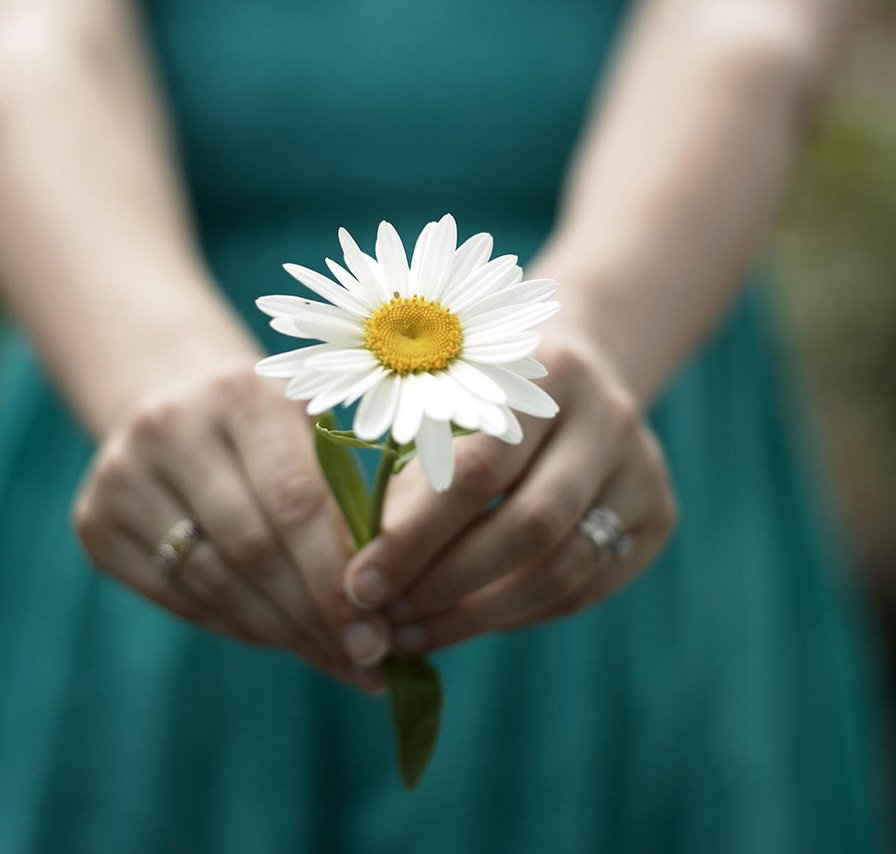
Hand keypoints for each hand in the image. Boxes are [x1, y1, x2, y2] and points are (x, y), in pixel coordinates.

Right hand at [72, 359, 390, 690]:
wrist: (174, 400)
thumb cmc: (271, 427)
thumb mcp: (313, 432)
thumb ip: (347, 500)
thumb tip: (387, 609)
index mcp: (243, 394)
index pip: (297, 501)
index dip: (336, 578)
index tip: (378, 636)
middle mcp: (171, 426)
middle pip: (252, 548)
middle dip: (314, 616)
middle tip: (363, 660)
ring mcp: (121, 473)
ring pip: (212, 581)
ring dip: (279, 632)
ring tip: (331, 658)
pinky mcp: (93, 519)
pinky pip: (175, 595)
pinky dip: (234, 624)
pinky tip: (278, 637)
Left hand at [342, 336, 677, 653]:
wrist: (578, 378)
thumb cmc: (484, 394)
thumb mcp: (445, 407)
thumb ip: (409, 478)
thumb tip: (364, 579)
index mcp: (547, 373)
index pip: (479, 469)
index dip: (414, 537)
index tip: (360, 585)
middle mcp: (608, 417)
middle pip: (531, 527)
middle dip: (446, 585)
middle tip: (386, 622)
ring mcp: (644, 470)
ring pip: (563, 571)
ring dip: (478, 615)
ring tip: (415, 634)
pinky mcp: (658, 517)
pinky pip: (584, 589)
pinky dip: (516, 615)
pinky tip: (466, 620)